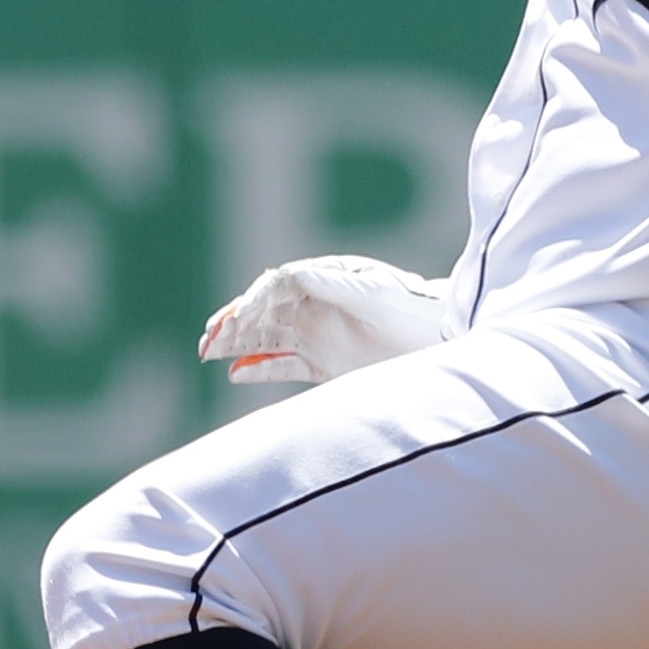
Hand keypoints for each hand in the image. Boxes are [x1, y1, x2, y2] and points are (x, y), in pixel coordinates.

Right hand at [199, 256, 450, 384]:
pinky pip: (284, 365)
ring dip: (237, 345)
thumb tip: (290, 274)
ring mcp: (317, 334)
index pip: (275, 286)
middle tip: (207, 340)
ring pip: (266, 338)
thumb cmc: (410, 307)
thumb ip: (331, 284)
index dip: (252, 302)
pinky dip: (260, 370)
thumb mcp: (371, 291)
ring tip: (207, 353)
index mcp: (323, 279)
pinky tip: (236, 374)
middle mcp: (314, 305)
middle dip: (233, 323)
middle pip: (263, 311)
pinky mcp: (324, 362)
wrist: (441, 339)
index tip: (235, 322)